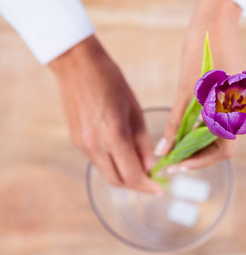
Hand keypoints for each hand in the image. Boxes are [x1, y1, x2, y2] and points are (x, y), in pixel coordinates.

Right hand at [49, 35, 162, 194]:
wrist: (77, 65)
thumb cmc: (112, 82)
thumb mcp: (135, 111)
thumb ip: (143, 143)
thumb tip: (151, 167)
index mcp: (113, 136)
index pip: (132, 175)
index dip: (148, 186)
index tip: (160, 190)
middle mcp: (94, 146)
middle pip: (117, 180)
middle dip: (137, 185)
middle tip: (152, 181)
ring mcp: (81, 145)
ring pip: (106, 173)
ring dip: (124, 176)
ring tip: (141, 167)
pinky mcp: (76, 140)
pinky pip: (97, 161)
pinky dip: (113, 164)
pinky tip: (124, 155)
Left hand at [154, 0, 243, 170]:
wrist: (214, 23)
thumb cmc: (201, 55)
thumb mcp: (186, 92)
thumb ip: (176, 124)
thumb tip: (163, 151)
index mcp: (237, 114)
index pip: (223, 151)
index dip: (199, 162)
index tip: (177, 165)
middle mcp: (242, 113)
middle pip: (221, 145)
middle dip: (196, 154)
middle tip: (172, 158)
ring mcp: (238, 105)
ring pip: (219, 133)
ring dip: (198, 142)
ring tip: (175, 145)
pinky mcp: (233, 96)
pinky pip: (219, 120)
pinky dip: (202, 127)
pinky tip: (185, 127)